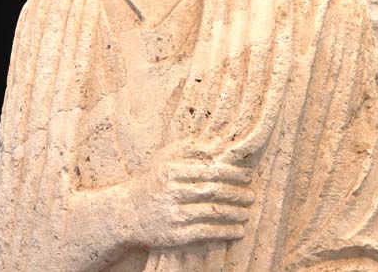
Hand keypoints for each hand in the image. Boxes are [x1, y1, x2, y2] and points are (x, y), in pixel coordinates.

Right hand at [117, 145, 254, 248]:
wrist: (126, 214)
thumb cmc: (151, 182)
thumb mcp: (163, 161)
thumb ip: (189, 150)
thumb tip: (219, 141)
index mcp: (169, 171)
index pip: (209, 170)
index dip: (233, 173)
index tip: (247, 175)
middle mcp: (171, 192)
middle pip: (213, 191)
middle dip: (237, 193)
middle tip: (251, 195)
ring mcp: (173, 215)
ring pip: (213, 212)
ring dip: (235, 213)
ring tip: (246, 212)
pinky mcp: (175, 235)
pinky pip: (207, 232)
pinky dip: (226, 232)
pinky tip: (237, 230)